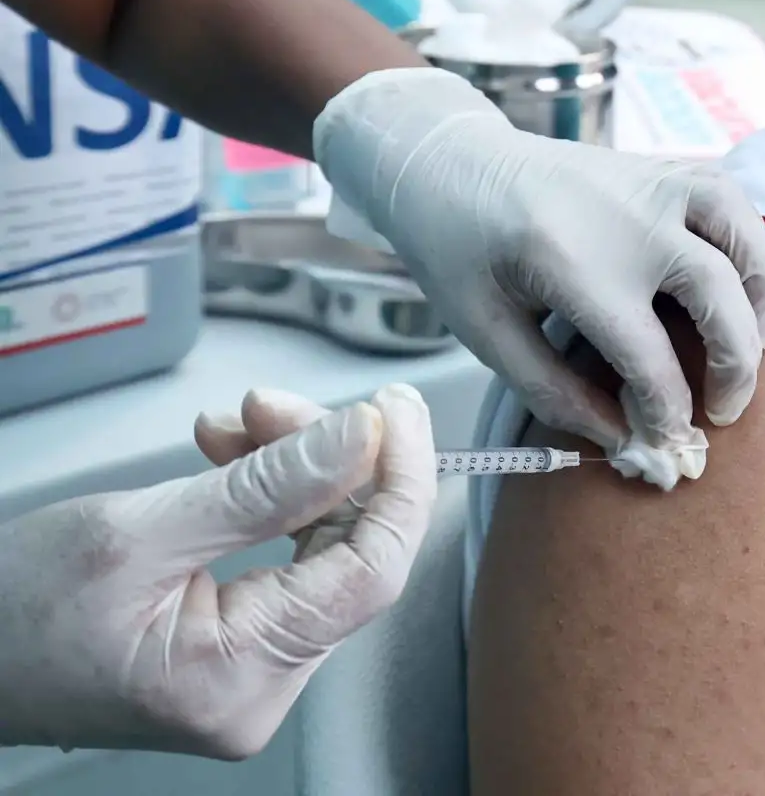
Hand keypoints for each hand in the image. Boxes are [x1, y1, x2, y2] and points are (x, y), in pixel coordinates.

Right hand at [0, 385, 433, 758]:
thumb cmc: (11, 611)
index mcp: (242, 677)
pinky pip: (283, 561)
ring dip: (294, 470)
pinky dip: (269, 499)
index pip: (374, 570)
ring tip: (238, 419)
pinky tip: (232, 453)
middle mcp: (261, 690)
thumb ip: (266, 486)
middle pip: (349, 553)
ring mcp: (249, 674)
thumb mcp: (140, 531)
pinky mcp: (232, 648)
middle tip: (274, 402)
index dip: (398, 480)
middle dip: (328, 462)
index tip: (392, 410)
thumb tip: (363, 439)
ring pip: (319, 548)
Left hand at [315, 68, 764, 488]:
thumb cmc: (459, 250)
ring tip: (763, 345)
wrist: (448, 159)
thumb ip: (552, 392)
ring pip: (744, 235)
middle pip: (719, 294)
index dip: (667, 411)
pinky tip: (747, 283)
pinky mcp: (663, 168)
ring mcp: (653, 183)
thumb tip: (622, 437)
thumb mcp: (483, 331)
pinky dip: (754, 242)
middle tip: (724, 412)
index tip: (666, 442)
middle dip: (735, 366)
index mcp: (572, 264)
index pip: (648, 357)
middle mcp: (628, 218)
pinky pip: (733, 199)